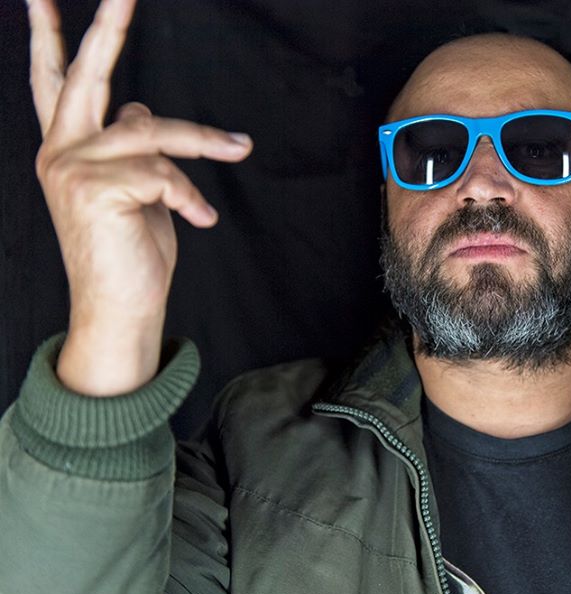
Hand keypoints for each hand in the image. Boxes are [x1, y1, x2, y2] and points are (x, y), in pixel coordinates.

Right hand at [27, 0, 252, 394]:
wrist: (121, 307)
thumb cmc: (131, 248)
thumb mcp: (133, 188)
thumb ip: (129, 144)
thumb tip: (140, 109)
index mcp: (66, 144)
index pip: (53, 78)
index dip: (50, 35)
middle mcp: (59, 150)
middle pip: (86, 73)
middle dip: (108, 26)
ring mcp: (71, 169)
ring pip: (152, 130)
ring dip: (204, 138)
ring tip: (239, 147)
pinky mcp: (96, 190)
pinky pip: (164, 172)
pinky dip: (190, 193)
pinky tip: (200, 217)